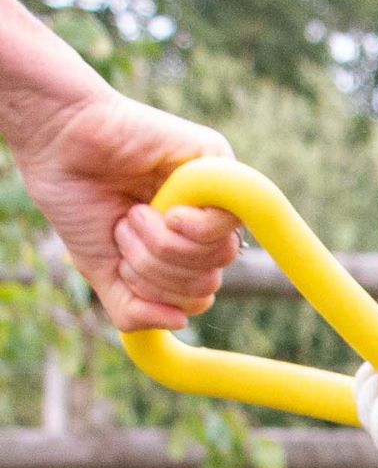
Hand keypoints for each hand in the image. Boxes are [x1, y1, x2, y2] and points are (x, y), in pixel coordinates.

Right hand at [14, 90, 240, 331]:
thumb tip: (179, 322)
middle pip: (207, 284)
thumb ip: (135, 311)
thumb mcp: (104, 273)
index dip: (156, 293)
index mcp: (181, 254)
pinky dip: (191, 226)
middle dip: (154, 268)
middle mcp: (202, 229)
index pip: (195, 301)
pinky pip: (229, 223)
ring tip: (136, 213)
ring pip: (217, 259)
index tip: (121, 261)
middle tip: (125, 228)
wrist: (60, 145)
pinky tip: (166, 208)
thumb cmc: (80, 203)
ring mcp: (213, 200)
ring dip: (163, 245)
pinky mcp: (219, 167)